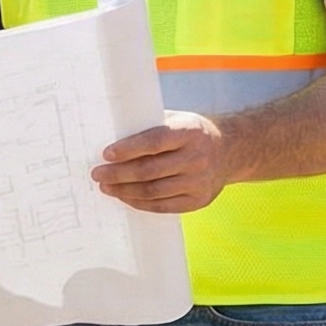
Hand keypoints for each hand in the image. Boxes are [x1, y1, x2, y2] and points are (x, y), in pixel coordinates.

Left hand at [95, 110, 232, 213]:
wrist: (229, 150)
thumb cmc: (189, 132)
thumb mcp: (176, 120)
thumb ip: (149, 125)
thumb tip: (110, 132)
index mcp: (189, 132)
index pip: (154, 141)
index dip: (128, 149)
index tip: (106, 154)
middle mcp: (197, 157)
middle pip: (150, 170)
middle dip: (118, 174)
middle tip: (97, 174)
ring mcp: (200, 181)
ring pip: (154, 191)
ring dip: (125, 191)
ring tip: (106, 187)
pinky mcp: (199, 200)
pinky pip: (164, 206)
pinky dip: (140, 203)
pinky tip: (125, 197)